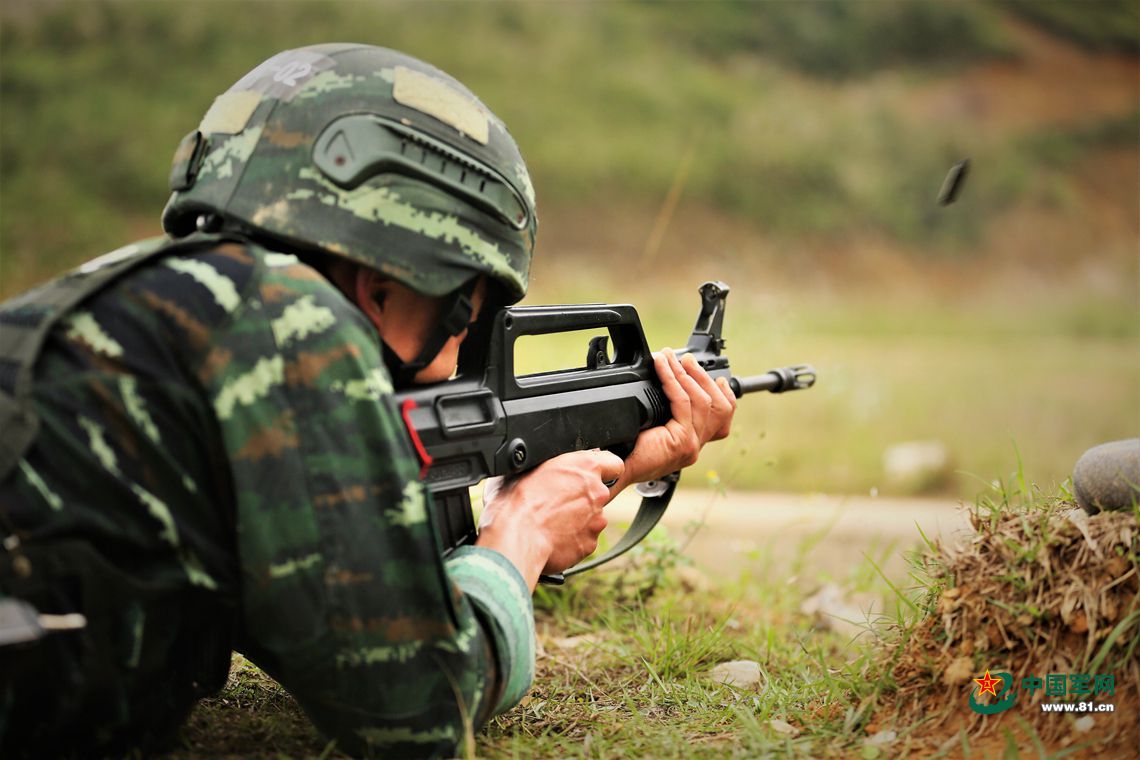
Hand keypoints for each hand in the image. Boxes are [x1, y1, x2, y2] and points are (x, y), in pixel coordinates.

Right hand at [476, 449, 623, 588]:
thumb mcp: (529, 467)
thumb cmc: (516, 500)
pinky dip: (571, 540)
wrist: (514, 536)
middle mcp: (597, 492)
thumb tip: (549, 465)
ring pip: (591, 518)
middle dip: (582, 498)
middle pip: (598, 493)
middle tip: (557, 503)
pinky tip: (551, 538)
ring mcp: (596, 520)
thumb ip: (551, 464)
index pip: (613, 463)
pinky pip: (583, 539)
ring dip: (576, 520)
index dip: (604, 469)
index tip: (593, 475)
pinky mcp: (590, 544)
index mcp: (584, 467)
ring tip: (549, 523)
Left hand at [617, 348, 736, 486]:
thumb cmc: (624, 449)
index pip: (722, 420)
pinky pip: (683, 402)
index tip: (717, 377)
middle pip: (718, 407)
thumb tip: (668, 379)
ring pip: (701, 400)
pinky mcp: (682, 441)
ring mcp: (691, 445)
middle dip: (703, 378)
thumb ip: (666, 412)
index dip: (724, 396)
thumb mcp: (652, 427)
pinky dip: (672, 379)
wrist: (613, 468)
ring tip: (673, 358)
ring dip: (685, 374)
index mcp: (690, 444)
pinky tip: (662, 367)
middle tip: (686, 360)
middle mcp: (695, 446)